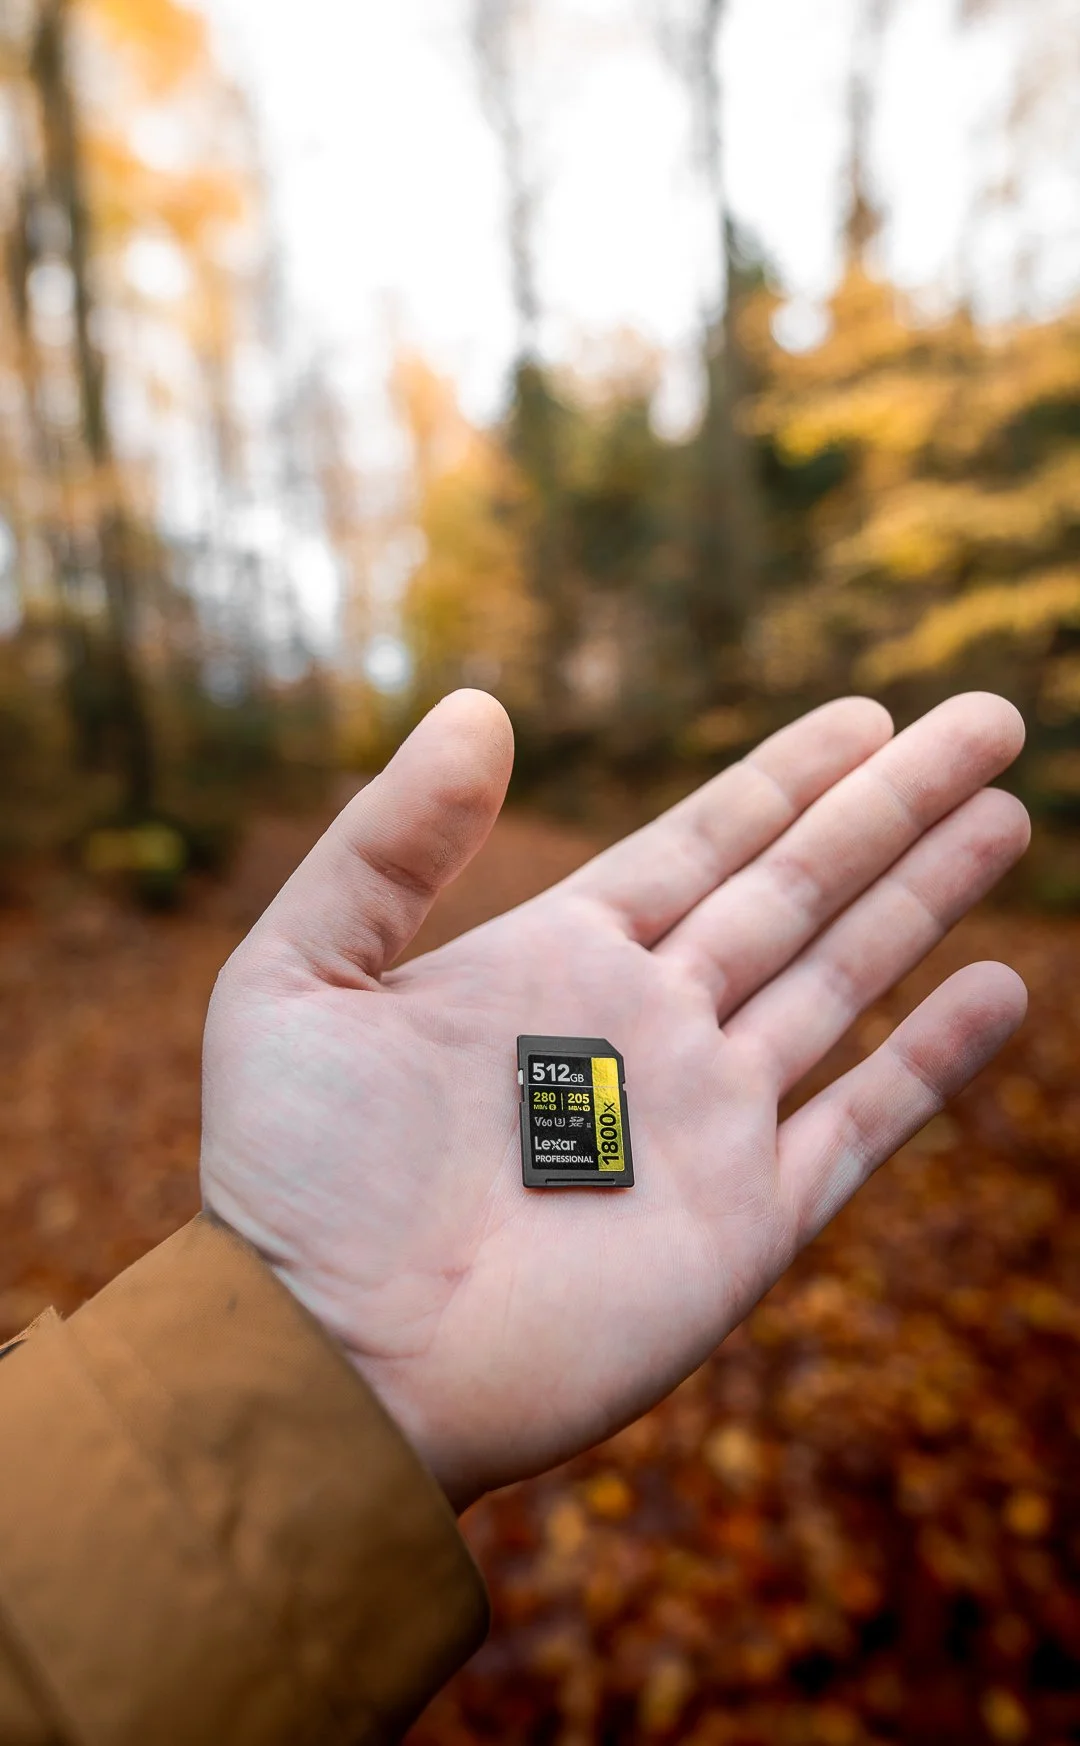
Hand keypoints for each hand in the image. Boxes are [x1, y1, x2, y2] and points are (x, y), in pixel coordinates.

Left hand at [201, 690, 1027, 1510]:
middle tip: (987, 724)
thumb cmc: (288, 1182)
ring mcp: (702, 1121)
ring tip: (1006, 818)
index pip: (703, 840)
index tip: (868, 714)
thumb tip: (481, 705)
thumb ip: (387, 842)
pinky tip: (999, 989)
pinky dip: (933, 1061)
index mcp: (556, 959)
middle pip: (799, 886)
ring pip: (844, 979)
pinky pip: (860, 1124)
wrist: (324, 1368)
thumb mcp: (295, 975)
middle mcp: (646, 1026)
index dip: (789, 775)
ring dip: (926, 898)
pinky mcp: (742, 1223)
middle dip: (893, 806)